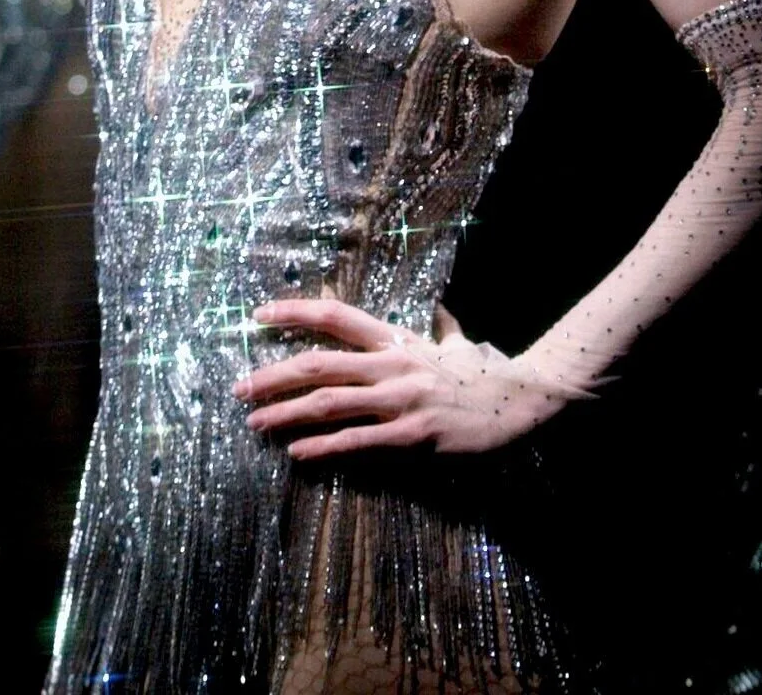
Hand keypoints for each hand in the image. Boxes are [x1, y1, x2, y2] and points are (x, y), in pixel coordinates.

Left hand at [234, 298, 576, 461]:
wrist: (522, 398)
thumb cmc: (486, 371)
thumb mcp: (458, 342)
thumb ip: (443, 325)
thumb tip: (441, 308)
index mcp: (397, 339)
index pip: (336, 317)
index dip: (295, 312)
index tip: (259, 315)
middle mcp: (393, 364)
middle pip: (320, 363)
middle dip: (274, 375)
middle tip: (239, 389)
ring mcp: (401, 399)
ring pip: (330, 403)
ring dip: (287, 414)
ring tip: (256, 424)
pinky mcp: (412, 434)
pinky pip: (359, 441)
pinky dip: (324, 447)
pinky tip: (298, 453)